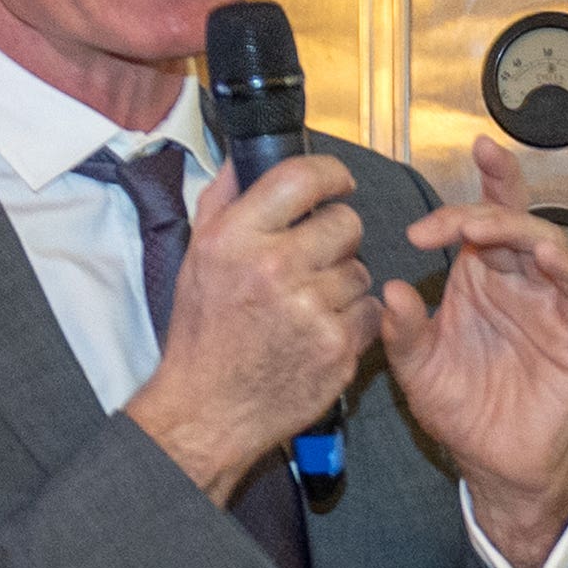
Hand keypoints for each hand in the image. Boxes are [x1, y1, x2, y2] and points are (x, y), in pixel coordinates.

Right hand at [126, 152, 376, 500]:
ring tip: (310, 302)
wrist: (208, 408)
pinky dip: (353, 319)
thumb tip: (248, 159)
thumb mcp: (198, 256)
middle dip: (337, 236)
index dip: (331, 174)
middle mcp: (273, 268)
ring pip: (361, 270)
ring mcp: (309, 309)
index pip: (301, 178)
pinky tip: (322, 329)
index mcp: (236, 238)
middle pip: (345, 223)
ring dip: (344, 282)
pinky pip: (370, 311)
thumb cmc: (205, 333)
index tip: (338, 182)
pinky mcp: (336, 346)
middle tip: (315, 257)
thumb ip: (224, 200)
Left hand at [385, 137, 567, 566]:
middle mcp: (514, 282)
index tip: (427, 219)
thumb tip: (390, 290)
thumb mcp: (417, 370)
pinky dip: (566, 268)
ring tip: (487, 228)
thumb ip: (402, 331)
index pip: (476, 222)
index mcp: (477, 280)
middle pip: (513, 218)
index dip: (462, 202)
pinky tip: (546, 256)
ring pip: (546, 243)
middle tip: (458, 219)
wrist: (496, 461)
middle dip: (491, 199)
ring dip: (520, 229)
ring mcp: (547, 303)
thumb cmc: (461, 411)